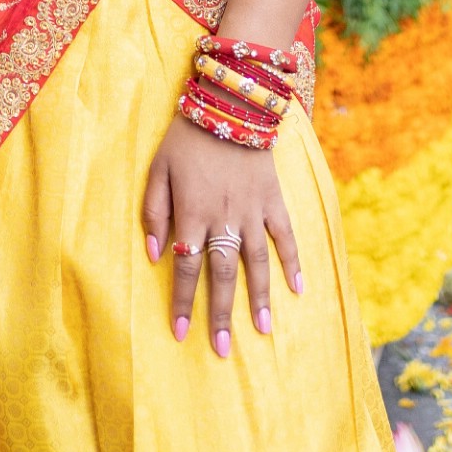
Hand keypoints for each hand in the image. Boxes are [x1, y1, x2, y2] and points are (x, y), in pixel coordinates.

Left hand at [141, 113, 302, 354]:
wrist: (230, 101)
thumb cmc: (186, 136)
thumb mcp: (158, 169)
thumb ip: (154, 212)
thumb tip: (155, 254)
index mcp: (192, 214)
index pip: (186, 268)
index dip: (183, 302)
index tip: (181, 333)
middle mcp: (224, 219)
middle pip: (221, 275)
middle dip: (219, 314)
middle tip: (222, 349)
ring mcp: (253, 211)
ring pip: (256, 263)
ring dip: (258, 298)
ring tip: (262, 330)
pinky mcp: (273, 199)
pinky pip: (285, 236)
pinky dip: (293, 262)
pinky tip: (297, 288)